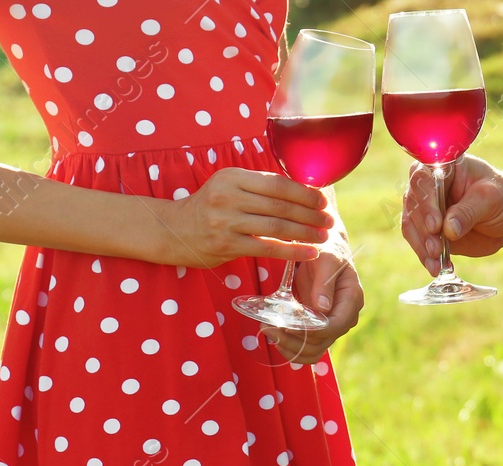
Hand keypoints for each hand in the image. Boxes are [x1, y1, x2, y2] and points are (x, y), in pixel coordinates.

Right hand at [157, 168, 332, 268]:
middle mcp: (228, 196)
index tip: (322, 200)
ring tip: (324, 236)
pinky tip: (309, 252)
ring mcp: (226, 221)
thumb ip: (258, 187)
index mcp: (232, 177)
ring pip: (276, 226)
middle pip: (280, 205)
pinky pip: (267, 248)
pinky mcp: (227, 245)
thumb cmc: (209, 208)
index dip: (304, 192)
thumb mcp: (228, 187)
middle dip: (309, 213)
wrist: (174, 231)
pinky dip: (292, 250)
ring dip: (305, 232)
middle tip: (329, 220)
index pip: (276, 183)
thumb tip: (300, 189)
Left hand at [261, 240, 363, 365]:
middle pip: (322, 342)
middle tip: (268, 328)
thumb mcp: (326, 259)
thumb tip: (323, 308)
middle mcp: (345, 317)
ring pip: (314, 350)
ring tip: (268, 332)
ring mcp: (332, 324)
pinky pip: (307, 347)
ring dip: (291, 348)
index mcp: (351, 300)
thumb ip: (325, 282)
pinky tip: (275, 337)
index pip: (335, 326)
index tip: (287, 326)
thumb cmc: (326, 248)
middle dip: (294, 340)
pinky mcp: (319, 327)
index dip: (312, 331)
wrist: (323, 247)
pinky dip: (291, 347)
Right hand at [400, 155, 502, 273]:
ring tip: (435, 264)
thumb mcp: (491, 199)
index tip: (436, 225)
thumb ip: (470, 211)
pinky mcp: (426, 228)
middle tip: (436, 249)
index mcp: (444, 165)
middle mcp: (428, 184)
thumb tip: (448, 229)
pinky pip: (417, 241)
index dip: (427, 201)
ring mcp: (425, 206)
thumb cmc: (502, 198)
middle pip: (413, 203)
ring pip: (410, 224)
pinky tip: (436, 267)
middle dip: (423, 229)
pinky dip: (424, 256)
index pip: (424, 178)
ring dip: (421, 246)